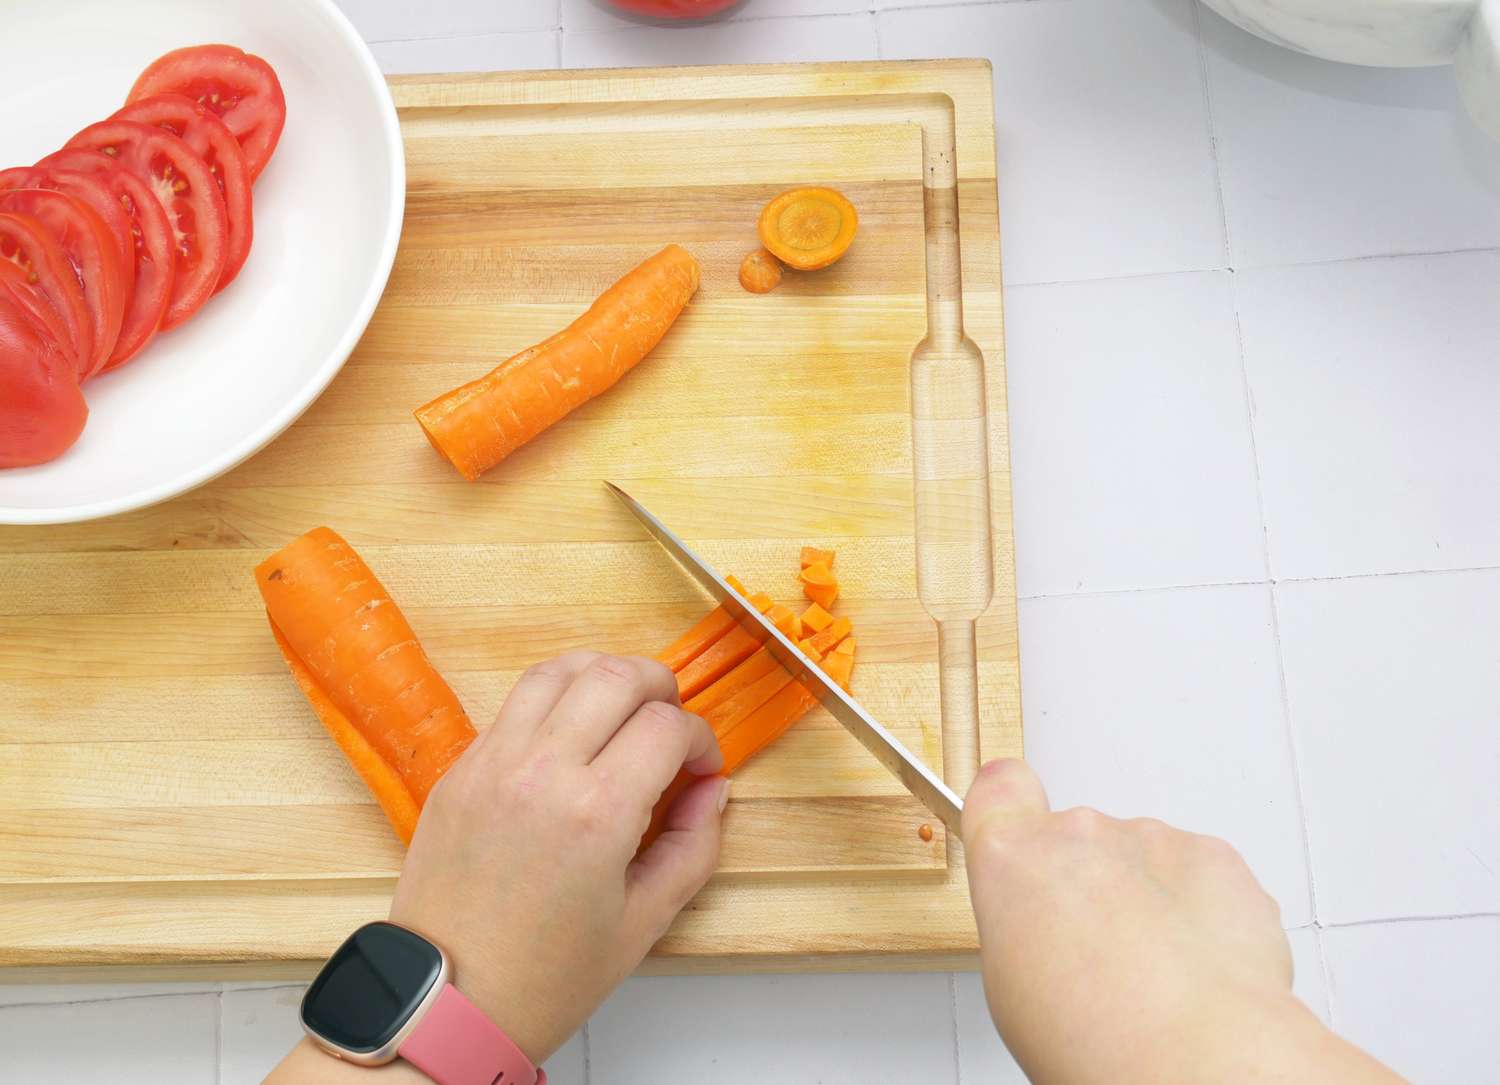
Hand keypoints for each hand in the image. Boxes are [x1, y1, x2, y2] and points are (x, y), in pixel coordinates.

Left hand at [389, 651, 726, 1062]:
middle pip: (617, 675)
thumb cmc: (545, 976)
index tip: (702, 768)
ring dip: (603, 676)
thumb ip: (694, 847)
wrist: (446, 1003)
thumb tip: (712, 790)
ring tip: (622, 708)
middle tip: (671, 722)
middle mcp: (542, 771)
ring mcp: (492, 763)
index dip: (701, 739)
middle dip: (661, 687)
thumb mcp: (644, 922)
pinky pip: (514, 704)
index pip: (668, 727)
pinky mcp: (459, 768)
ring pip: (559, 670)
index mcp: (597, 812)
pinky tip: (571, 732)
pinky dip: (554, 700)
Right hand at [963, 759, 1403, 1083]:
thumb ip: (1024, 918)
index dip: (1011, 801)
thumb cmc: (1094, 1032)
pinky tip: (1198, 967)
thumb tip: (1049, 924)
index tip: (1018, 816)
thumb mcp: (1011, 980)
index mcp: (1014, 857)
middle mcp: (1079, 833)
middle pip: (1080, 843)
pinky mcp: (1214, 855)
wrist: (1189, 1050)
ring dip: (1150, 904)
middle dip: (1093, 887)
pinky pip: (1200, 876)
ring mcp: (1151, 838)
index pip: (1000, 788)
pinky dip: (1202, 912)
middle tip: (1103, 957)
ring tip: (1157, 977)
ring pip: (1145, 862)